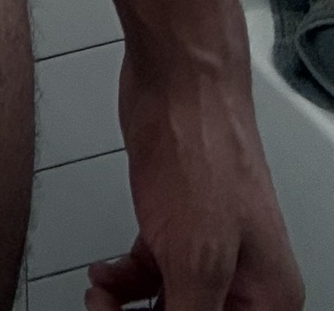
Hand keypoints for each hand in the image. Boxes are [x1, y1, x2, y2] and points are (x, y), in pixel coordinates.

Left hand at [83, 53, 303, 309]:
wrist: (178, 81)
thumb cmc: (203, 151)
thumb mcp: (197, 260)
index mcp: (268, 297)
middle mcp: (244, 279)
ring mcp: (208, 249)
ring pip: (168, 306)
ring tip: (100, 301)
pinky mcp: (176, 225)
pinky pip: (152, 275)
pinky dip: (125, 282)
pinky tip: (105, 281)